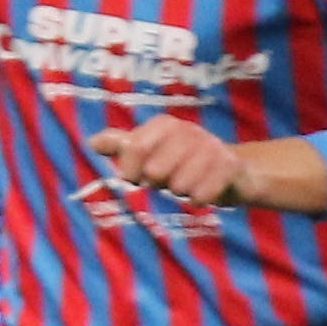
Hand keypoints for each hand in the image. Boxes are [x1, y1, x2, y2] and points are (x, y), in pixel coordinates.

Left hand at [88, 117, 249, 205]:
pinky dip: (199, 200)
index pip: (134, 147)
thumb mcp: (152, 151)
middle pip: (156, 171)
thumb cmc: (183, 161)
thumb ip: (122, 146)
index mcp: (165, 125)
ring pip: (179, 185)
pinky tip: (203, 193)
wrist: (234, 170)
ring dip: (181, 192)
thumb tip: (92, 142)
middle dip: (159, 184)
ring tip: (188, 183)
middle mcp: (188, 130)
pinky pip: (203, 194)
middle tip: (168, 180)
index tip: (135, 178)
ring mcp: (211, 147)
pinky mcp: (229, 166)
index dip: (130, 170)